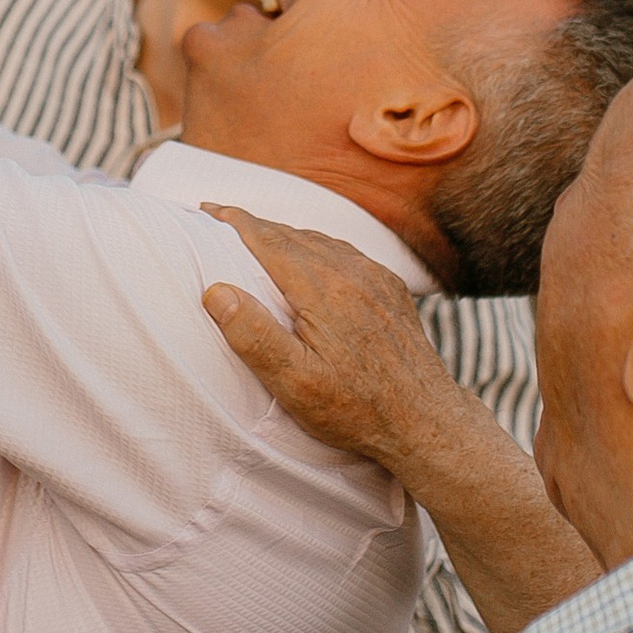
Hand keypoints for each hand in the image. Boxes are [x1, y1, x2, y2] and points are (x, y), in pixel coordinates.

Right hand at [202, 209, 480, 480]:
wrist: (427, 422)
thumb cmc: (357, 410)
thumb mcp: (295, 384)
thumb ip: (255, 336)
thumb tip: (216, 291)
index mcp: (323, 289)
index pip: (267, 240)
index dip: (233, 222)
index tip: (205, 210)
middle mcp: (352, 272)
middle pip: (292, 235)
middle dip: (253, 226)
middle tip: (219, 219)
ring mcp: (376, 278)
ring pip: (320, 241)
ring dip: (285, 235)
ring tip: (255, 239)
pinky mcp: (391, 290)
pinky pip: (346, 255)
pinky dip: (317, 248)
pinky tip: (308, 260)